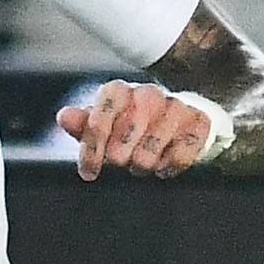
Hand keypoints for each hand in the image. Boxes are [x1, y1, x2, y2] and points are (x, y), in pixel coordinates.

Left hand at [57, 79, 218, 179]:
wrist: (177, 124)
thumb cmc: (132, 127)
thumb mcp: (103, 126)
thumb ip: (83, 123)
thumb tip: (64, 116)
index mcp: (119, 91)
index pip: (98, 121)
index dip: (92, 150)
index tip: (89, 172)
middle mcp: (147, 94)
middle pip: (124, 137)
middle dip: (120, 158)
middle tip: (123, 160)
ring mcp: (175, 107)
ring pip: (150, 151)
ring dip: (144, 164)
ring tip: (143, 162)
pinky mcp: (199, 123)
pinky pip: (180, 156)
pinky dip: (168, 167)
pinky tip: (164, 164)